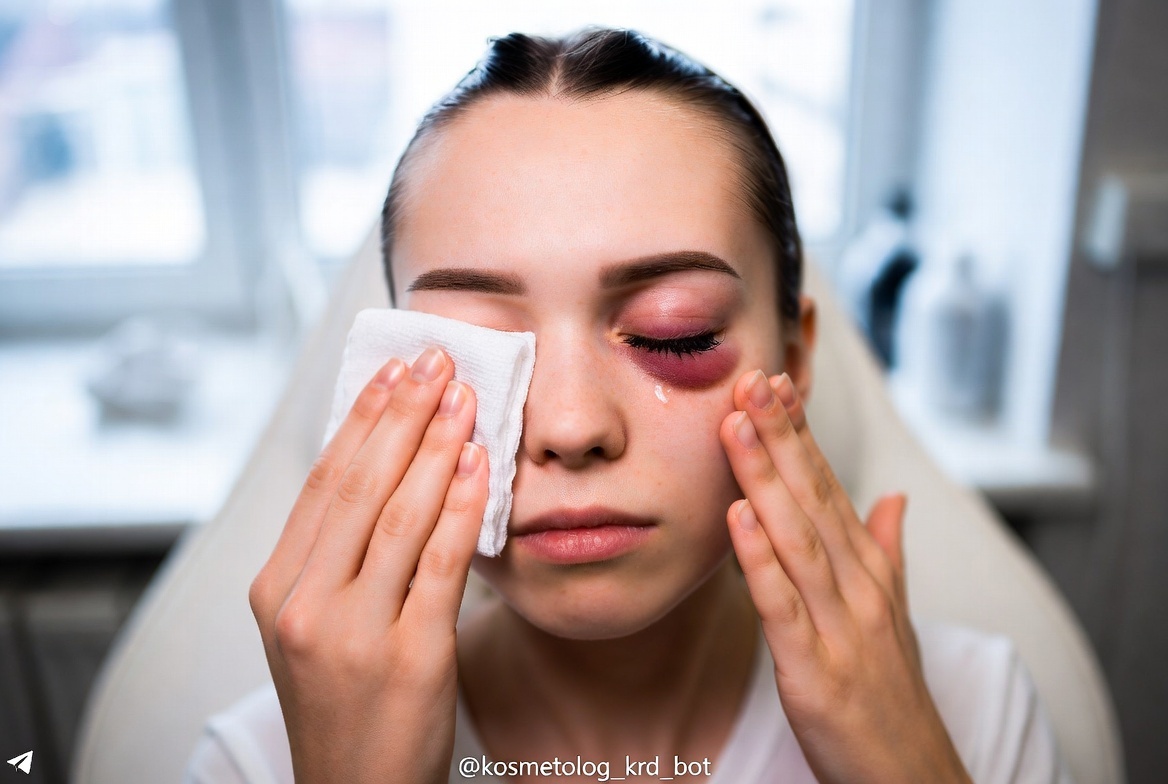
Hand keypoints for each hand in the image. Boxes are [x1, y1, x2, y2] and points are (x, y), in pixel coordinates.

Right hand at [249, 348, 487, 783]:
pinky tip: (478, 465)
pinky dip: (461, 507)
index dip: (361, 419)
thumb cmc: (345, 704)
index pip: (324, 483)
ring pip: (399, 515)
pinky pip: (440, 565)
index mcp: (276, 590)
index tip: (392, 372)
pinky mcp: (409, 658)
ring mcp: (353, 634)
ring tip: (463, 398)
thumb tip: (386, 466)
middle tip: (436, 362)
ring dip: (436, 446)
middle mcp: (304, 606)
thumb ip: (337, 556)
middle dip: (403, 414)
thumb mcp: (315, 626)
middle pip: (360, 486)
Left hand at [720, 370, 971, 783]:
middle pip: (812, 497)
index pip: (828, 485)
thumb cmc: (891, 691)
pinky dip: (760, 559)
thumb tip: (893, 496)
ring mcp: (839, 625)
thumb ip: (886, 550)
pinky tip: (737, 516)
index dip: (799, 433)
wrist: (912, 774)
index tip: (773, 380)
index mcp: (866, 569)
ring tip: (737, 425)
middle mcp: (857, 585)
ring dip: (766, 477)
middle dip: (780, 435)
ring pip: (797, 537)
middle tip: (751, 377)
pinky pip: (783, 605)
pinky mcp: (815, 668)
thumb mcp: (893, 612)